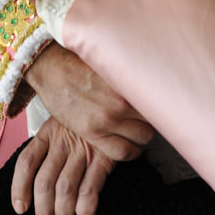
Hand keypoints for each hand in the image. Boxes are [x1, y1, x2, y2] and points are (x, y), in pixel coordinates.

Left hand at [11, 116, 114, 214]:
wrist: (115, 111)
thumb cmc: (87, 120)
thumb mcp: (63, 123)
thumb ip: (50, 146)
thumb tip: (37, 184)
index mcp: (48, 132)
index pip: (26, 162)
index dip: (19, 188)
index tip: (20, 208)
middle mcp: (63, 141)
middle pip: (44, 182)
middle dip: (43, 210)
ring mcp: (83, 150)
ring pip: (65, 189)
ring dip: (63, 214)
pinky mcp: (103, 158)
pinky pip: (89, 190)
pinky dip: (85, 211)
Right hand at [24, 42, 153, 161]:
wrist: (51, 69)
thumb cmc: (79, 63)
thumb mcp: (109, 65)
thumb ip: (130, 75)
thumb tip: (150, 80)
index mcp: (127, 81)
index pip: (158, 98)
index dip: (162, 104)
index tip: (163, 106)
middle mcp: (121, 101)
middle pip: (154, 119)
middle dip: (154, 120)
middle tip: (148, 119)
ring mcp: (108, 119)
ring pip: (143, 137)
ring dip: (143, 136)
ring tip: (140, 132)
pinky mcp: (94, 133)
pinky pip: (123, 152)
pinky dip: (130, 152)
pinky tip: (131, 147)